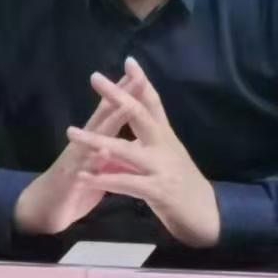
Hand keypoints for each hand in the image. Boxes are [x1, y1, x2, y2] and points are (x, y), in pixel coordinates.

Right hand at [14, 66, 139, 236]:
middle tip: (136, 74)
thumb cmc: (76, 185)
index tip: (142, 72)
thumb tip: (135, 138)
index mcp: (95, 139)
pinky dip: (94, 160)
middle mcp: (85, 142)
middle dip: (120, 94)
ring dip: (109, 121)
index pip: (113, 111)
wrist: (44, 208)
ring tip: (125, 105)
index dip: (126, 93)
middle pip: (105, 114)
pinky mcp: (71, 180)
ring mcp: (77, 159)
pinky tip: (103, 151)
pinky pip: (83, 169)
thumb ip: (114, 148)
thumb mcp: (98, 164)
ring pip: (95, 136)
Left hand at [68, 58, 220, 248]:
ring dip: (96, 141)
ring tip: (71, 132)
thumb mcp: (164, 156)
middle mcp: (164, 145)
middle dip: (117, 95)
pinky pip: (126, 183)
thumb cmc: (182, 184)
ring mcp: (161, 167)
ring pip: (125, 149)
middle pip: (139, 114)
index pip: (153, 102)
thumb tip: (126, 121)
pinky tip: (85, 176)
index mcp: (165, 135)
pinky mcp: (158, 190)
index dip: (141, 81)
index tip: (128, 61)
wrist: (206, 217)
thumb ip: (144, 140)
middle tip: (95, 77)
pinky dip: (104, 179)